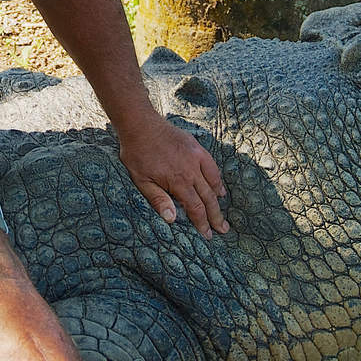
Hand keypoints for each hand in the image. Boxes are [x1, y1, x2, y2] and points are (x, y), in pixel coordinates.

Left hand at [116, 114, 228, 237]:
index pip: (195, 208)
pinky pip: (213, 166)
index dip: (202, 223)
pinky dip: (218, 180)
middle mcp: (191, 171)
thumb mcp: (141, 180)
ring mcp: (196, 158)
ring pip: (213, 184)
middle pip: (208, 199)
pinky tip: (220, 190)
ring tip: (223, 215)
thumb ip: (158, 200)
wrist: (141, 125)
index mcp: (178, 182)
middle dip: (215, 216)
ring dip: (219, 201)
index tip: (208, 234)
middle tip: (222, 230)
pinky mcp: (197, 148)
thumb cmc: (137, 154)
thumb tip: (172, 219)